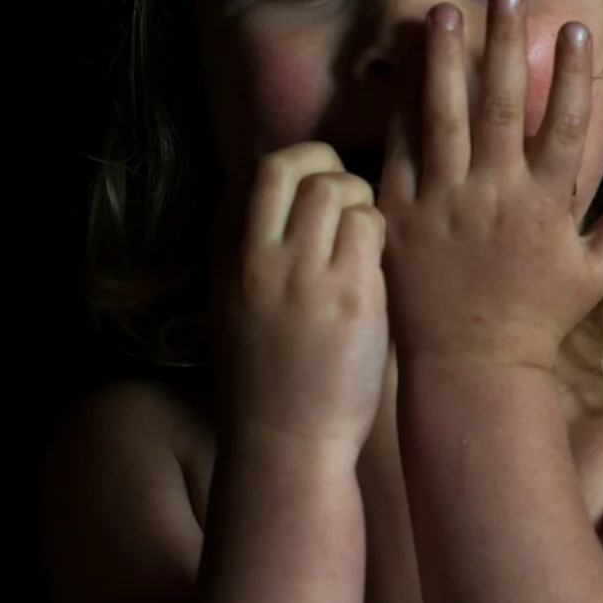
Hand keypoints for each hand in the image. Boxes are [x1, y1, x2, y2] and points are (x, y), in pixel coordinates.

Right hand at [209, 143, 388, 451]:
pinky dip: (379, 231)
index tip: (309, 187)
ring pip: (335, 187)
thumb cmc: (266, 380)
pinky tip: (378, 262)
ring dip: (359, 198)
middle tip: (344, 187)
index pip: (248, 178)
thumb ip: (249, 254)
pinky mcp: (349, 294)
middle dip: (321, 160)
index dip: (287, 169)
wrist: (284, 442)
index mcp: (222, 260)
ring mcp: (301, 274)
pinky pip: (371, 226)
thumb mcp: (232, 307)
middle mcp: (254, 259)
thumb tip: (286, 205)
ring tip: (364, 232)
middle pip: (283, 164)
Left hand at [377, 0, 602, 371]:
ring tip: (444, 11)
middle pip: (499, 108)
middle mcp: (494, 199)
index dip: (571, 77)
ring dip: (445, 61)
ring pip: (442, 118)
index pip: (563, 129)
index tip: (576, 28)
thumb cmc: (537, 320)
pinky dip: (402, 108)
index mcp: (545, 209)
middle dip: (503, 45)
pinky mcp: (401, 215)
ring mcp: (443, 205)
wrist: (470, 369)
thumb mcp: (595, 273)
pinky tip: (405, 69)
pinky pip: (399, 151)